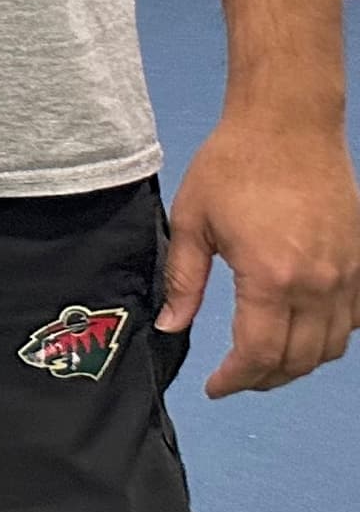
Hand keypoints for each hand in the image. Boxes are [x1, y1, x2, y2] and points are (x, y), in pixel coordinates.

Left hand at [163, 110, 359, 396]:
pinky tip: (304, 332)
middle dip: (265, 379)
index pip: (259, 354)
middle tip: (236, 378)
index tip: (214, 387)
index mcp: (271, 277)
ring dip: (300, 364)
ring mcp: (349, 276)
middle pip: (300, 360)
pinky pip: (355, 320)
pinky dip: (331, 337)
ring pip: (334, 347)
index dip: (235, 380)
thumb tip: (170, 326)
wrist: (288, 124)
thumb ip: (184, 281)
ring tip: (265, 361)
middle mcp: (319, 285)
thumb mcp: (193, 221)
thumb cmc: (232, 165)